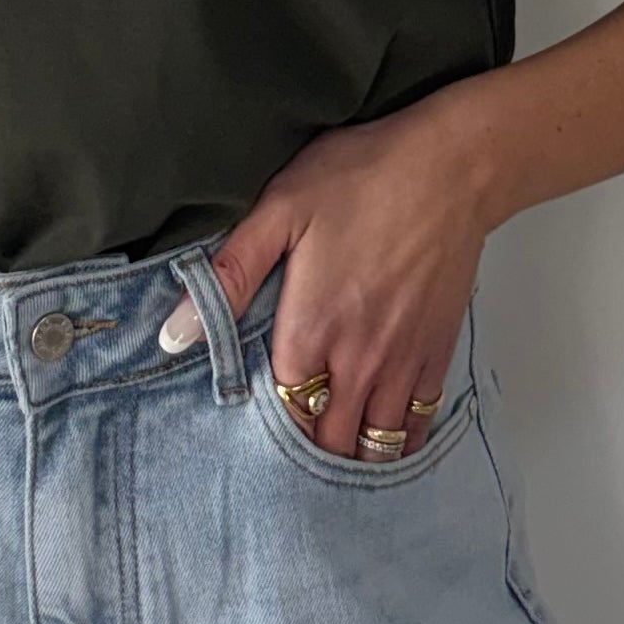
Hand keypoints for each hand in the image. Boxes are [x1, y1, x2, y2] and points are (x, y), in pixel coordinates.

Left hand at [162, 88, 493, 458]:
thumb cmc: (362, 178)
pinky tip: (382, 438)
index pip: (280, 416)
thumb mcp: (279, 210)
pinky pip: (418, 424)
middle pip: (328, 443)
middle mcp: (359, 362)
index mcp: (311, 332)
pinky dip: (398, 442)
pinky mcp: (438, 353)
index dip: (264, 428)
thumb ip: (228, 276)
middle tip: (287, 447)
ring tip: (330, 452)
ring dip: (350, 455)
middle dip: (306, 451)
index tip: (251, 426)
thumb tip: (174, 333)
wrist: (449, 167)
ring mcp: (404, 363)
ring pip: (375, 445)